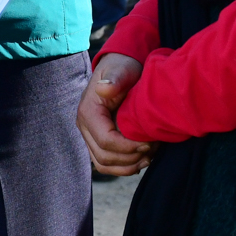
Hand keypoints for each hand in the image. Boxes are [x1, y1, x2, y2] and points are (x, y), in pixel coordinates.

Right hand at [78, 52, 154, 174]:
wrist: (120, 69)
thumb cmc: (123, 68)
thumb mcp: (121, 69)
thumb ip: (115, 79)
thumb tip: (104, 90)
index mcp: (88, 111)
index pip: (105, 140)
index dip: (127, 147)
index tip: (148, 143)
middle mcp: (84, 126)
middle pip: (103, 157)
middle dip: (129, 159)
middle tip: (151, 150)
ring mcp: (89, 135)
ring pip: (103, 164)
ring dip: (126, 167)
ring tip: (147, 159)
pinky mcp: (98, 141)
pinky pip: (106, 162)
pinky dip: (123, 167)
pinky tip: (141, 160)